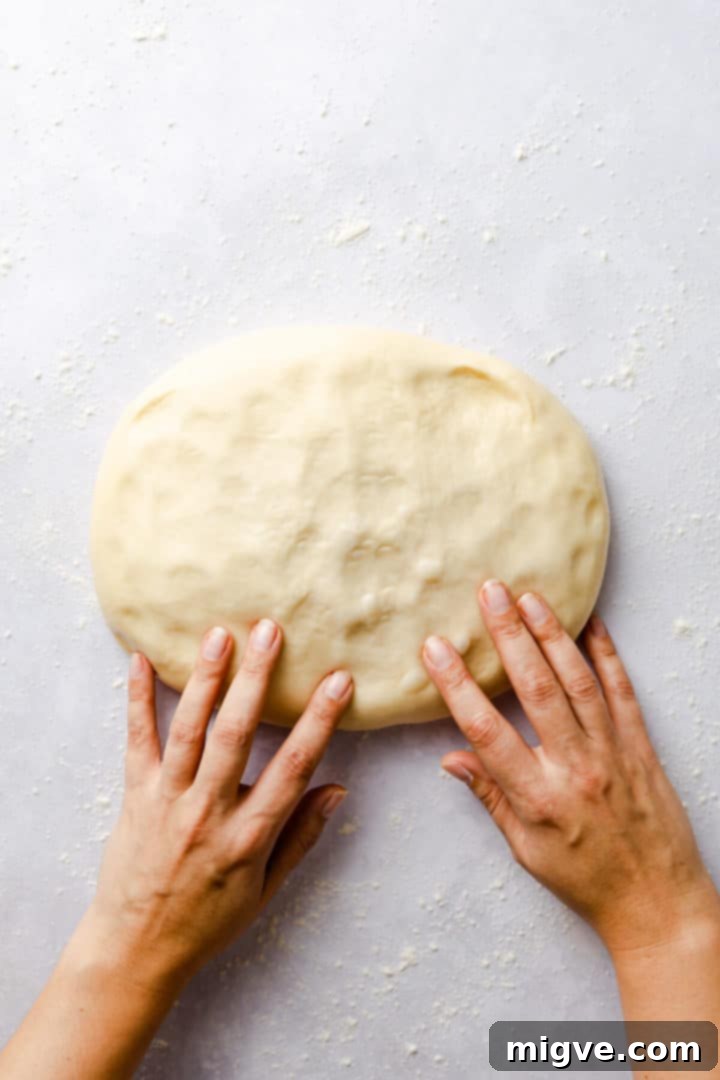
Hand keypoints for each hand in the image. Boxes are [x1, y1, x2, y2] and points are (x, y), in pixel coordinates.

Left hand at [84, 620, 352, 990]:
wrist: (137, 947)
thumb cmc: (208, 920)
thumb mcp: (266, 889)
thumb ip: (301, 836)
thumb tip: (337, 789)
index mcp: (247, 835)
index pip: (292, 767)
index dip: (318, 721)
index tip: (337, 681)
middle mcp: (207, 811)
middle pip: (234, 735)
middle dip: (255, 679)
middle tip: (269, 630)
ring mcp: (167, 800)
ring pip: (187, 730)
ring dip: (204, 678)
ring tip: (218, 634)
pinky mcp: (135, 795)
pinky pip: (136, 740)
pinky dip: (137, 700)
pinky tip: (140, 662)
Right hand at [422, 582, 719, 954]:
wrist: (657, 902)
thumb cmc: (586, 881)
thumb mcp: (526, 850)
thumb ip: (491, 797)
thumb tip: (452, 758)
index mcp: (538, 797)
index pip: (486, 730)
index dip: (457, 685)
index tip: (436, 649)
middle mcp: (575, 768)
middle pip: (536, 690)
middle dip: (509, 636)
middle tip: (489, 593)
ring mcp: (613, 754)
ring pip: (579, 682)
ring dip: (553, 635)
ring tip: (530, 597)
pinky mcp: (642, 748)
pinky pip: (624, 693)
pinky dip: (608, 656)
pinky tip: (592, 624)